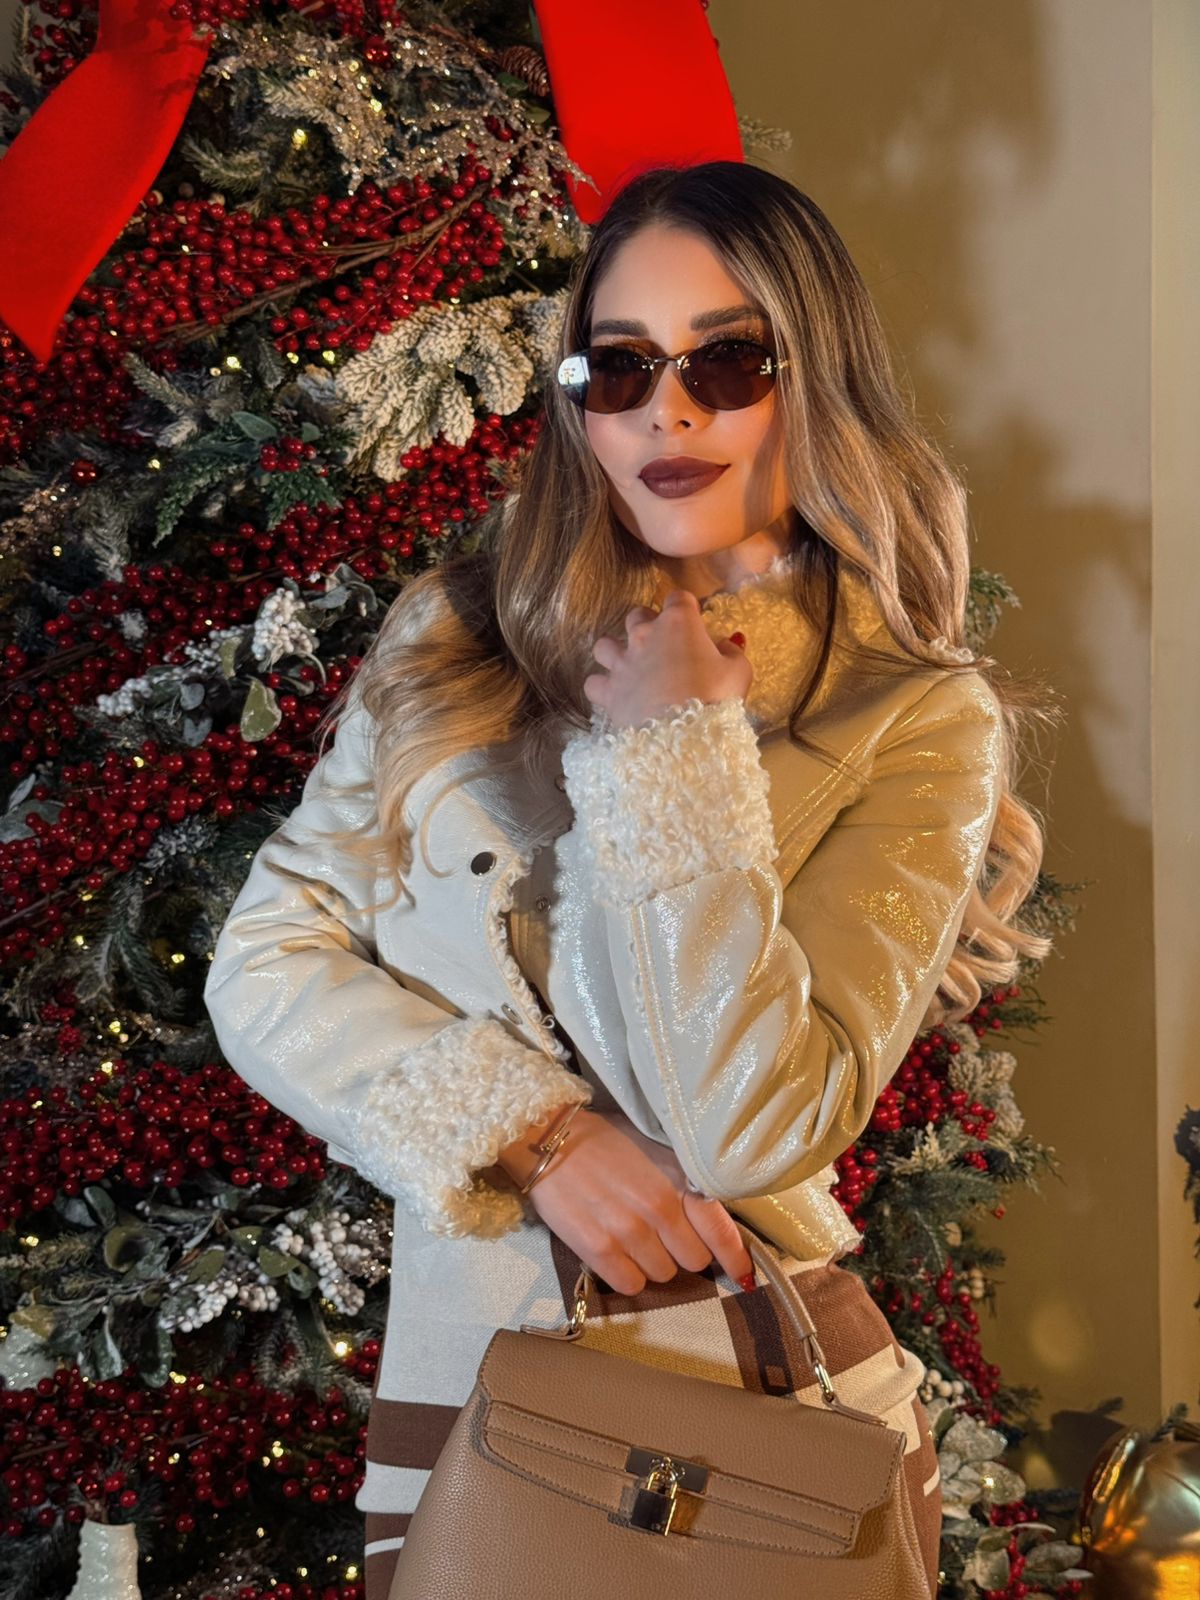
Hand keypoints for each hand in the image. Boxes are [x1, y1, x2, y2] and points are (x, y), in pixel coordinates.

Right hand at [506, 1106, 755, 1295]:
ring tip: (633, 1236)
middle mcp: (658, 1207)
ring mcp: (627, 1230)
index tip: (743, 1273)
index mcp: (678, 1178)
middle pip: (694, 1260)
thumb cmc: (605, 1139)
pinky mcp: (597, 1249)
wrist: (549, 1138)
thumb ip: (687, 1179)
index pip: (721, 1231)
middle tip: (663, 1234)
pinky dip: (627, 1273)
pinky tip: (616, 1251)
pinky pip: (630, 1284)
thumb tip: (713, 1213)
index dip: (735, 1258)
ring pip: (663, 1275)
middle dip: (682, 1251)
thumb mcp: (657, 1147)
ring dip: (654, 1262)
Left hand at [583, 589, 750, 730]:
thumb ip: (732, 652)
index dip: (686, 608)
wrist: (684, 737)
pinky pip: (593, 682)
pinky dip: (601, 686)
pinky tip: (614, 694)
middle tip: (663, 645)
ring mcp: (622, 663)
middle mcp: (644, 635)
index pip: (678, 597)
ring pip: (605, 645)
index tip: (694, 624)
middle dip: (648, 625)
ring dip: (615, 651)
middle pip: (637, 615)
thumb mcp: (739, 672)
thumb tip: (726, 645)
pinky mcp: (609, 691)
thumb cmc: (716, 698)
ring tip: (629, 666)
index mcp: (678, 622)